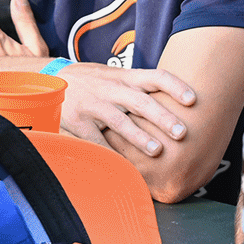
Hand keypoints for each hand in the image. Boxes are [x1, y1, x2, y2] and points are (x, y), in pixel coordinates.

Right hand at [55, 61, 195, 157]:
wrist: (50, 78)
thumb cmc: (93, 81)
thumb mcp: (115, 76)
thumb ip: (139, 86)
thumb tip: (175, 99)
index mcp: (125, 77)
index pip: (156, 76)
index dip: (176, 86)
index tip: (193, 100)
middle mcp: (111, 88)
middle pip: (141, 101)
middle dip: (163, 117)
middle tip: (182, 133)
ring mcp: (93, 104)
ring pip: (119, 121)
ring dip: (139, 137)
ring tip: (157, 151)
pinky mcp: (77, 121)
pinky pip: (96, 140)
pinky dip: (110, 154)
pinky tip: (123, 167)